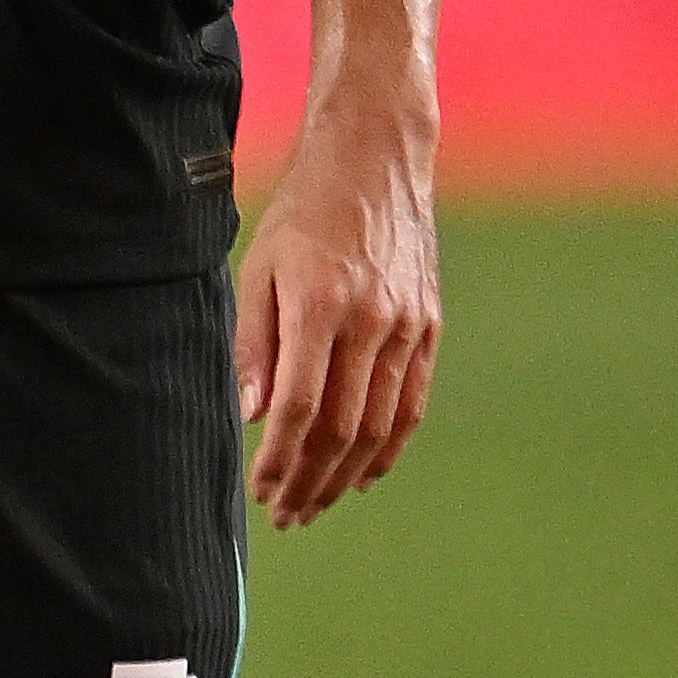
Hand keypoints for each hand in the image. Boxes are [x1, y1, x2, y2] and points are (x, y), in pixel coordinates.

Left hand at [232, 112, 438, 523]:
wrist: (375, 162)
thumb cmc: (301, 215)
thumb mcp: (257, 269)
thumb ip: (252, 344)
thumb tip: (248, 416)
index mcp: (319, 307)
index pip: (298, 407)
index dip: (278, 458)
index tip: (259, 491)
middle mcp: (371, 322)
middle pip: (342, 428)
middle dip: (310, 480)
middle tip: (285, 514)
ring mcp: (407, 326)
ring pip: (380, 424)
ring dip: (346, 474)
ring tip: (316, 504)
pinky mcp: (429, 326)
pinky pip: (411, 402)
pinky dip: (389, 445)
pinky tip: (365, 473)